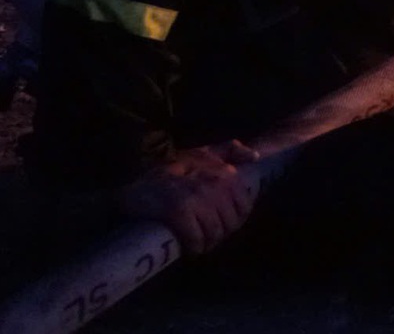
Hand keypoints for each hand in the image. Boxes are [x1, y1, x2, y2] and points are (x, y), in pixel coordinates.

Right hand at [120, 140, 260, 254]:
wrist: (133, 184)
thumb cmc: (172, 170)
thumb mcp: (202, 152)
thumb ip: (229, 150)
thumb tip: (255, 158)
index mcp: (225, 172)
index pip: (244, 208)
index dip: (233, 221)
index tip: (219, 224)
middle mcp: (215, 183)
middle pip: (230, 223)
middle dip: (220, 234)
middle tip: (206, 236)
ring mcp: (197, 196)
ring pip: (215, 233)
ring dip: (207, 243)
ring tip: (198, 243)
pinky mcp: (179, 211)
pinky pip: (197, 239)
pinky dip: (194, 247)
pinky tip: (188, 247)